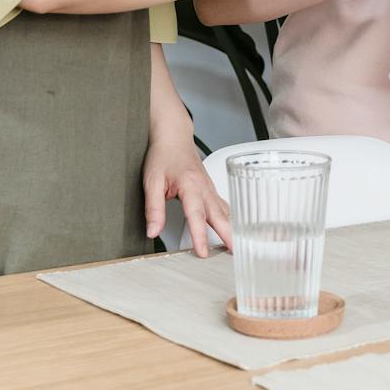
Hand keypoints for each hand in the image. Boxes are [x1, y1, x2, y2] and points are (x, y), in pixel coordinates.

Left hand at [143, 132, 231, 257]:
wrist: (173, 137)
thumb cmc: (163, 156)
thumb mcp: (152, 181)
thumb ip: (154, 208)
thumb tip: (153, 231)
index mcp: (190, 184)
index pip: (196, 214)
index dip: (200, 234)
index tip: (202, 252)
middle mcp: (204, 187)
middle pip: (219, 215)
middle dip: (228, 235)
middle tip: (234, 252)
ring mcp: (210, 188)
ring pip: (224, 211)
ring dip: (232, 228)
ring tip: (237, 246)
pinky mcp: (210, 189)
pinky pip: (223, 206)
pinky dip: (230, 219)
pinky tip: (231, 229)